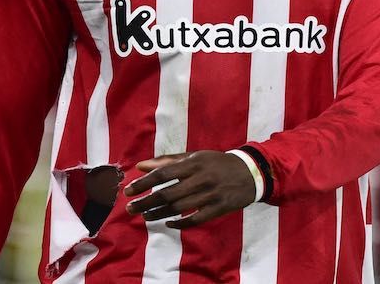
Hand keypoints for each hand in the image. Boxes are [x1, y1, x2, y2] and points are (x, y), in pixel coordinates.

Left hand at [122, 151, 257, 228]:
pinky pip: (195, 219)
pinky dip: (180, 224)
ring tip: (144, 216)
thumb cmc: (216, 163)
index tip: (128, 190)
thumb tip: (140, 165)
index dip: (143, 183)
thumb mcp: (194, 156)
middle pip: (167, 194)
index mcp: (193, 163)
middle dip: (145, 202)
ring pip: (178, 208)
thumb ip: (167, 161)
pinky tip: (168, 223)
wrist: (250, 172)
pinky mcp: (218, 208)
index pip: (162, 174)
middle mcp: (200, 179)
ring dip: (158, 214)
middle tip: (130, 208)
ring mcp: (210, 195)